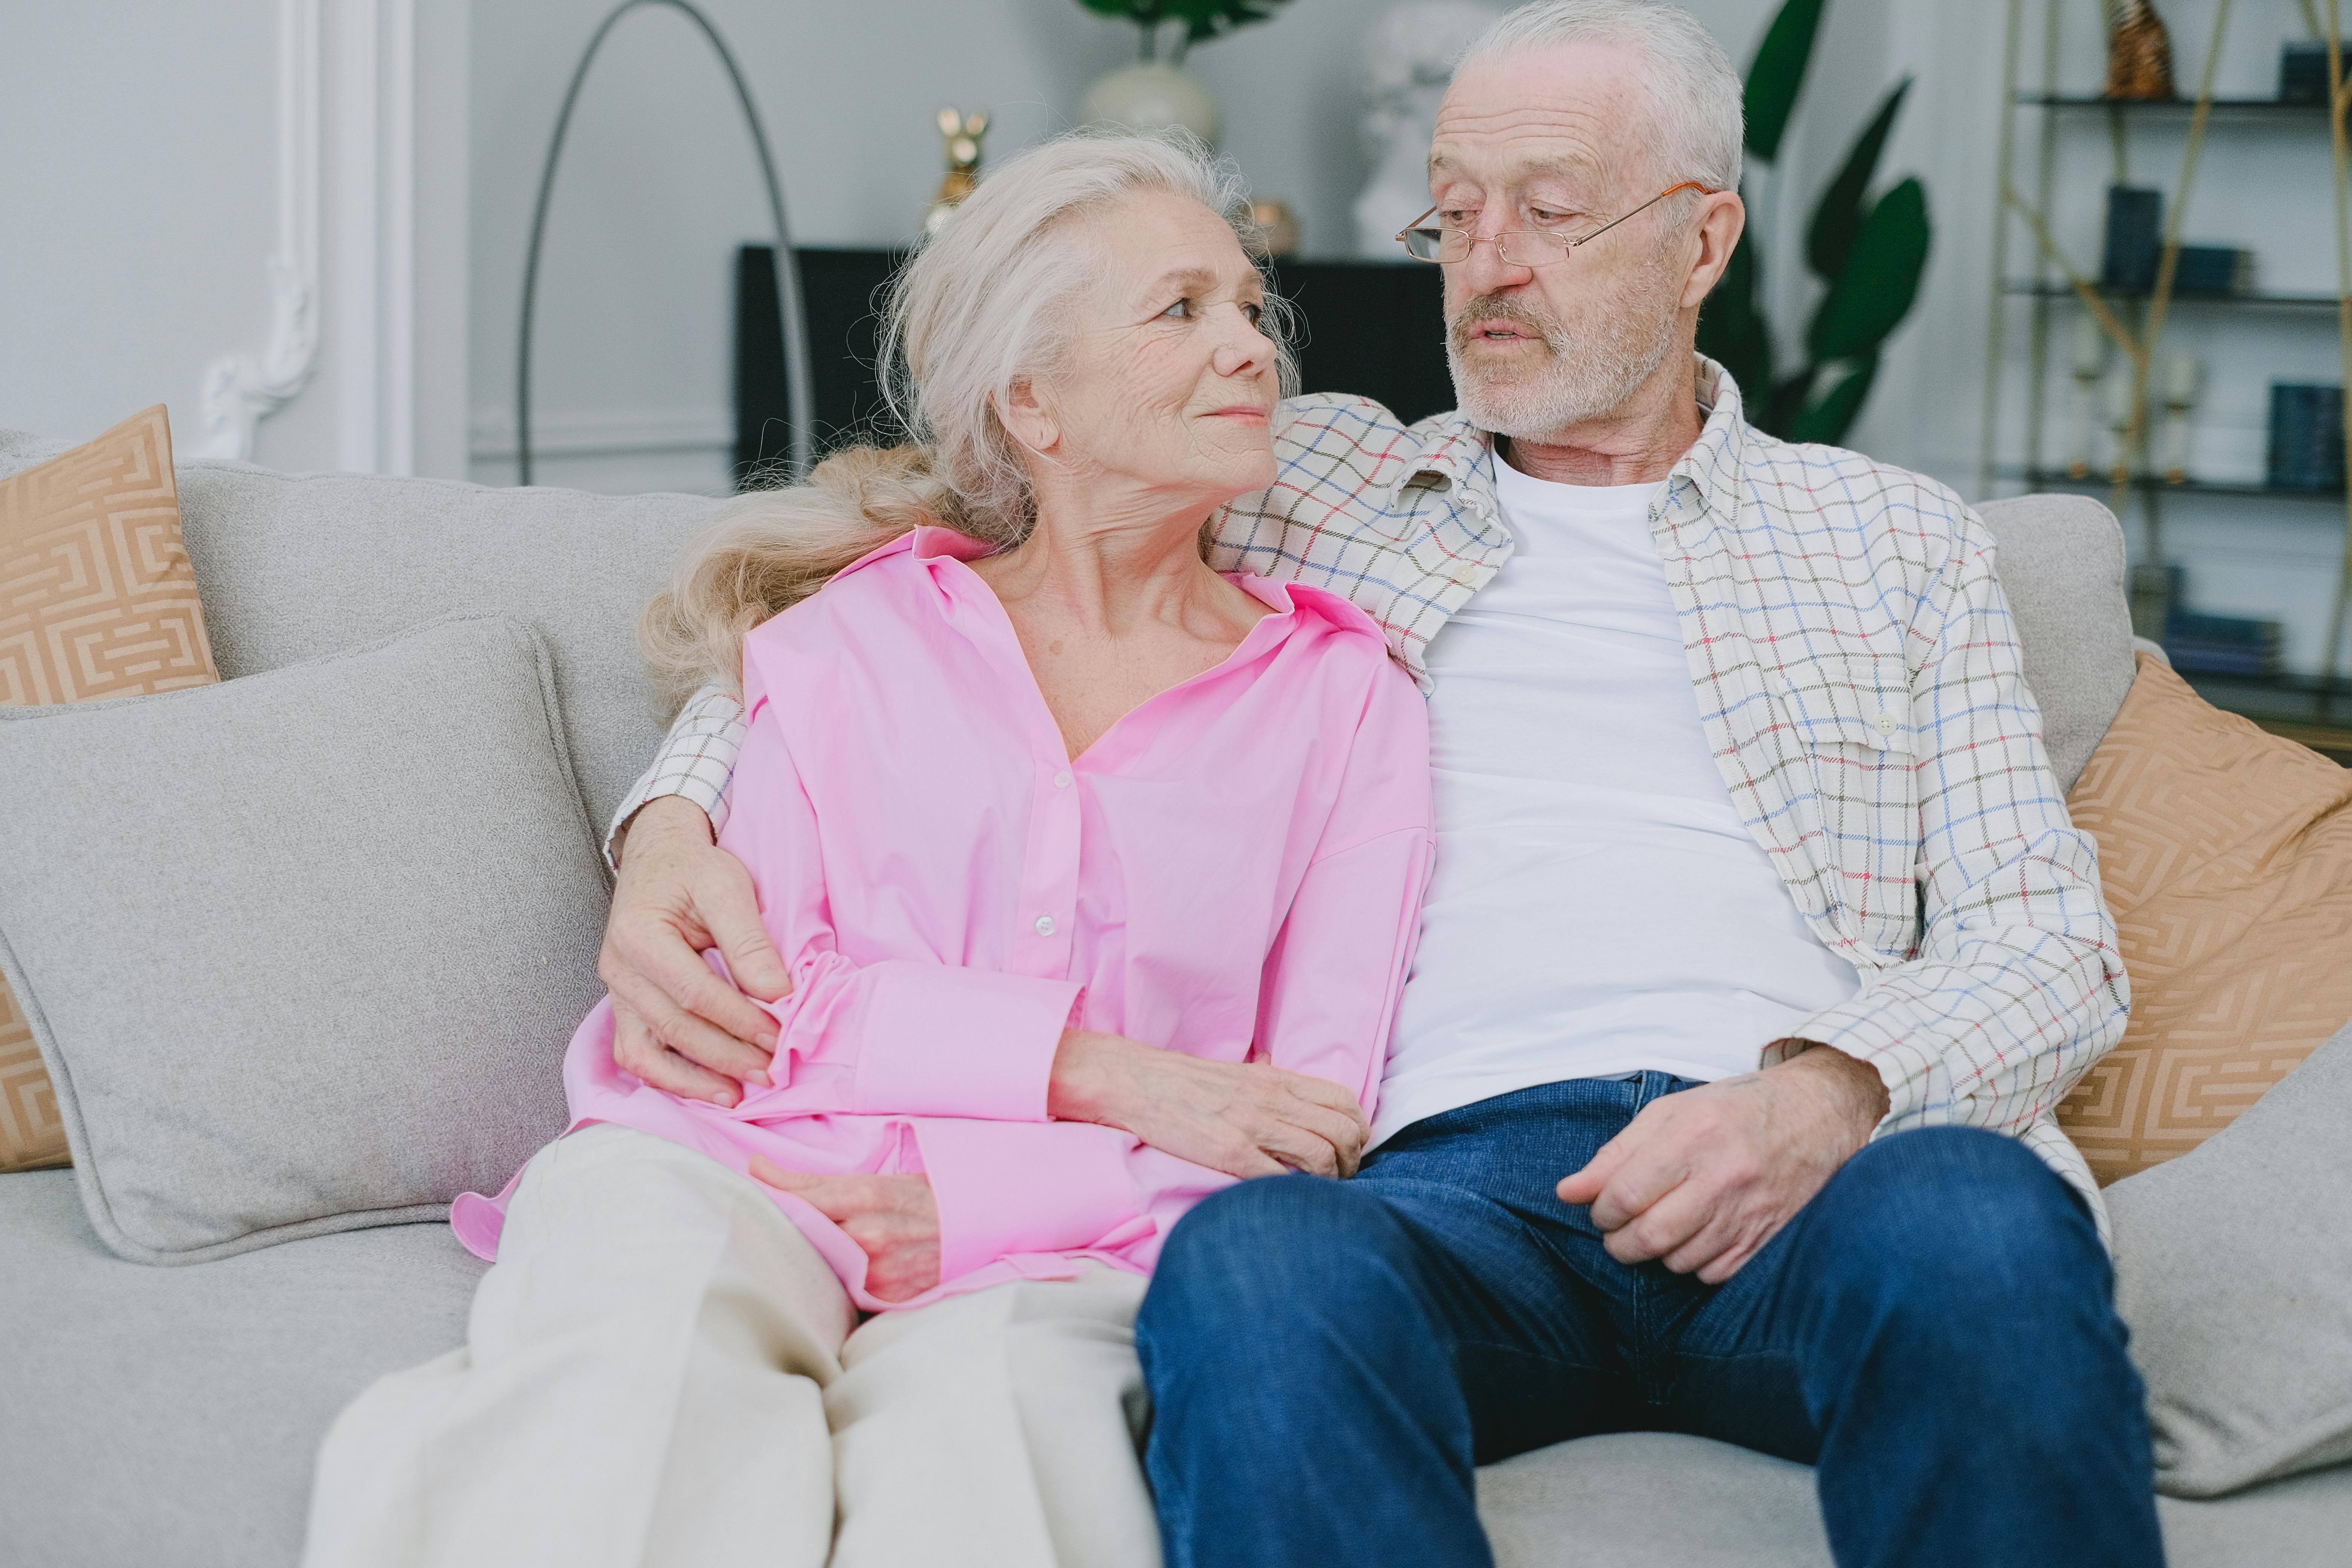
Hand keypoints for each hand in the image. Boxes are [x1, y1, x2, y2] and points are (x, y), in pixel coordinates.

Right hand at [601, 796, 793, 1108]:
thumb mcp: (726, 886)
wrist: (660, 858)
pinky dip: (669, 1078)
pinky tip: (706, 1087)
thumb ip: (749, 940)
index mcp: (638, 935)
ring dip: (693, 1081)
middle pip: (674, 1027)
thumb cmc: (694, 869)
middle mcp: (619, 969)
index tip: (779, 1035)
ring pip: (646, 1054)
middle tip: (771, 1072)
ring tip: (737, 1095)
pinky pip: (637, 1055)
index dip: (739, 1018)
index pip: (694, 992)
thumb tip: (777, 993)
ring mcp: (617, 993)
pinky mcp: (625, 1007)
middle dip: (726, 1055)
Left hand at [749, 1158, 940, 1302]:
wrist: (973, 1227)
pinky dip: (829, 1284)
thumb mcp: (871, 1180)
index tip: (754, 1187)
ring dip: (802, 1261)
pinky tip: (826, 1276)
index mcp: (866, 1197)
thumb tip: (757, 1168)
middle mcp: (869, 1237)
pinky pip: (841, 1295)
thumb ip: (811, 1181)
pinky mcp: (886, 1300)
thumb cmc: (918, 1198)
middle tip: (766, 1227)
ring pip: (816, 1270)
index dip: (769, 1196)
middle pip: (800, 1238)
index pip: (798, 1200)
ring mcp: (877, 1273)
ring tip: (796, 1252)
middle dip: (781, 1231)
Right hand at [1048, 1030, 1370, 1178]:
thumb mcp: (1237, 1071)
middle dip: (1352, 1162)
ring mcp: (1253, 1127)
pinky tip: (1285, 1199)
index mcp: (1277, 1080)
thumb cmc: (1185, 1081)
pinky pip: (1281, 1178)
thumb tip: (1288, 1081)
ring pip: (1323, 1156)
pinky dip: (1293, 1193)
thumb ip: (1269, 1081)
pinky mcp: (1230, 1153)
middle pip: (1344, 1131)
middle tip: (1340, 1178)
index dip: (1359, 1130)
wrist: (1136, 1081)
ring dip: (1331, 1182)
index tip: (1349, 1149)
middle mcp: (1272, 1101)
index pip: (1344, 1101)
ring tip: (1319, 1193)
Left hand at [1555, 1044, 1889, 1283]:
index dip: (1601, 1210)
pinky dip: (1692, 1262)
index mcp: (1694, 1135)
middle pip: (1649, 1236)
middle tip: (1617, 1230)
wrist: (1817, 1114)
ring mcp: (1750, 1212)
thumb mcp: (1670, 1113)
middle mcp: (1724, 1176)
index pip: (1626, 1194)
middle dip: (1619, 1242)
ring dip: (1654, 1252)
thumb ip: (1616, 1153)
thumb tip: (1568, 1192)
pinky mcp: (1768, 1238)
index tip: (1599, 1208)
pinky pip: (1712, 1272)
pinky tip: (1693, 1237)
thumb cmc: (1734, 1108)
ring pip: (1678, 1260)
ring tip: (1657, 1227)